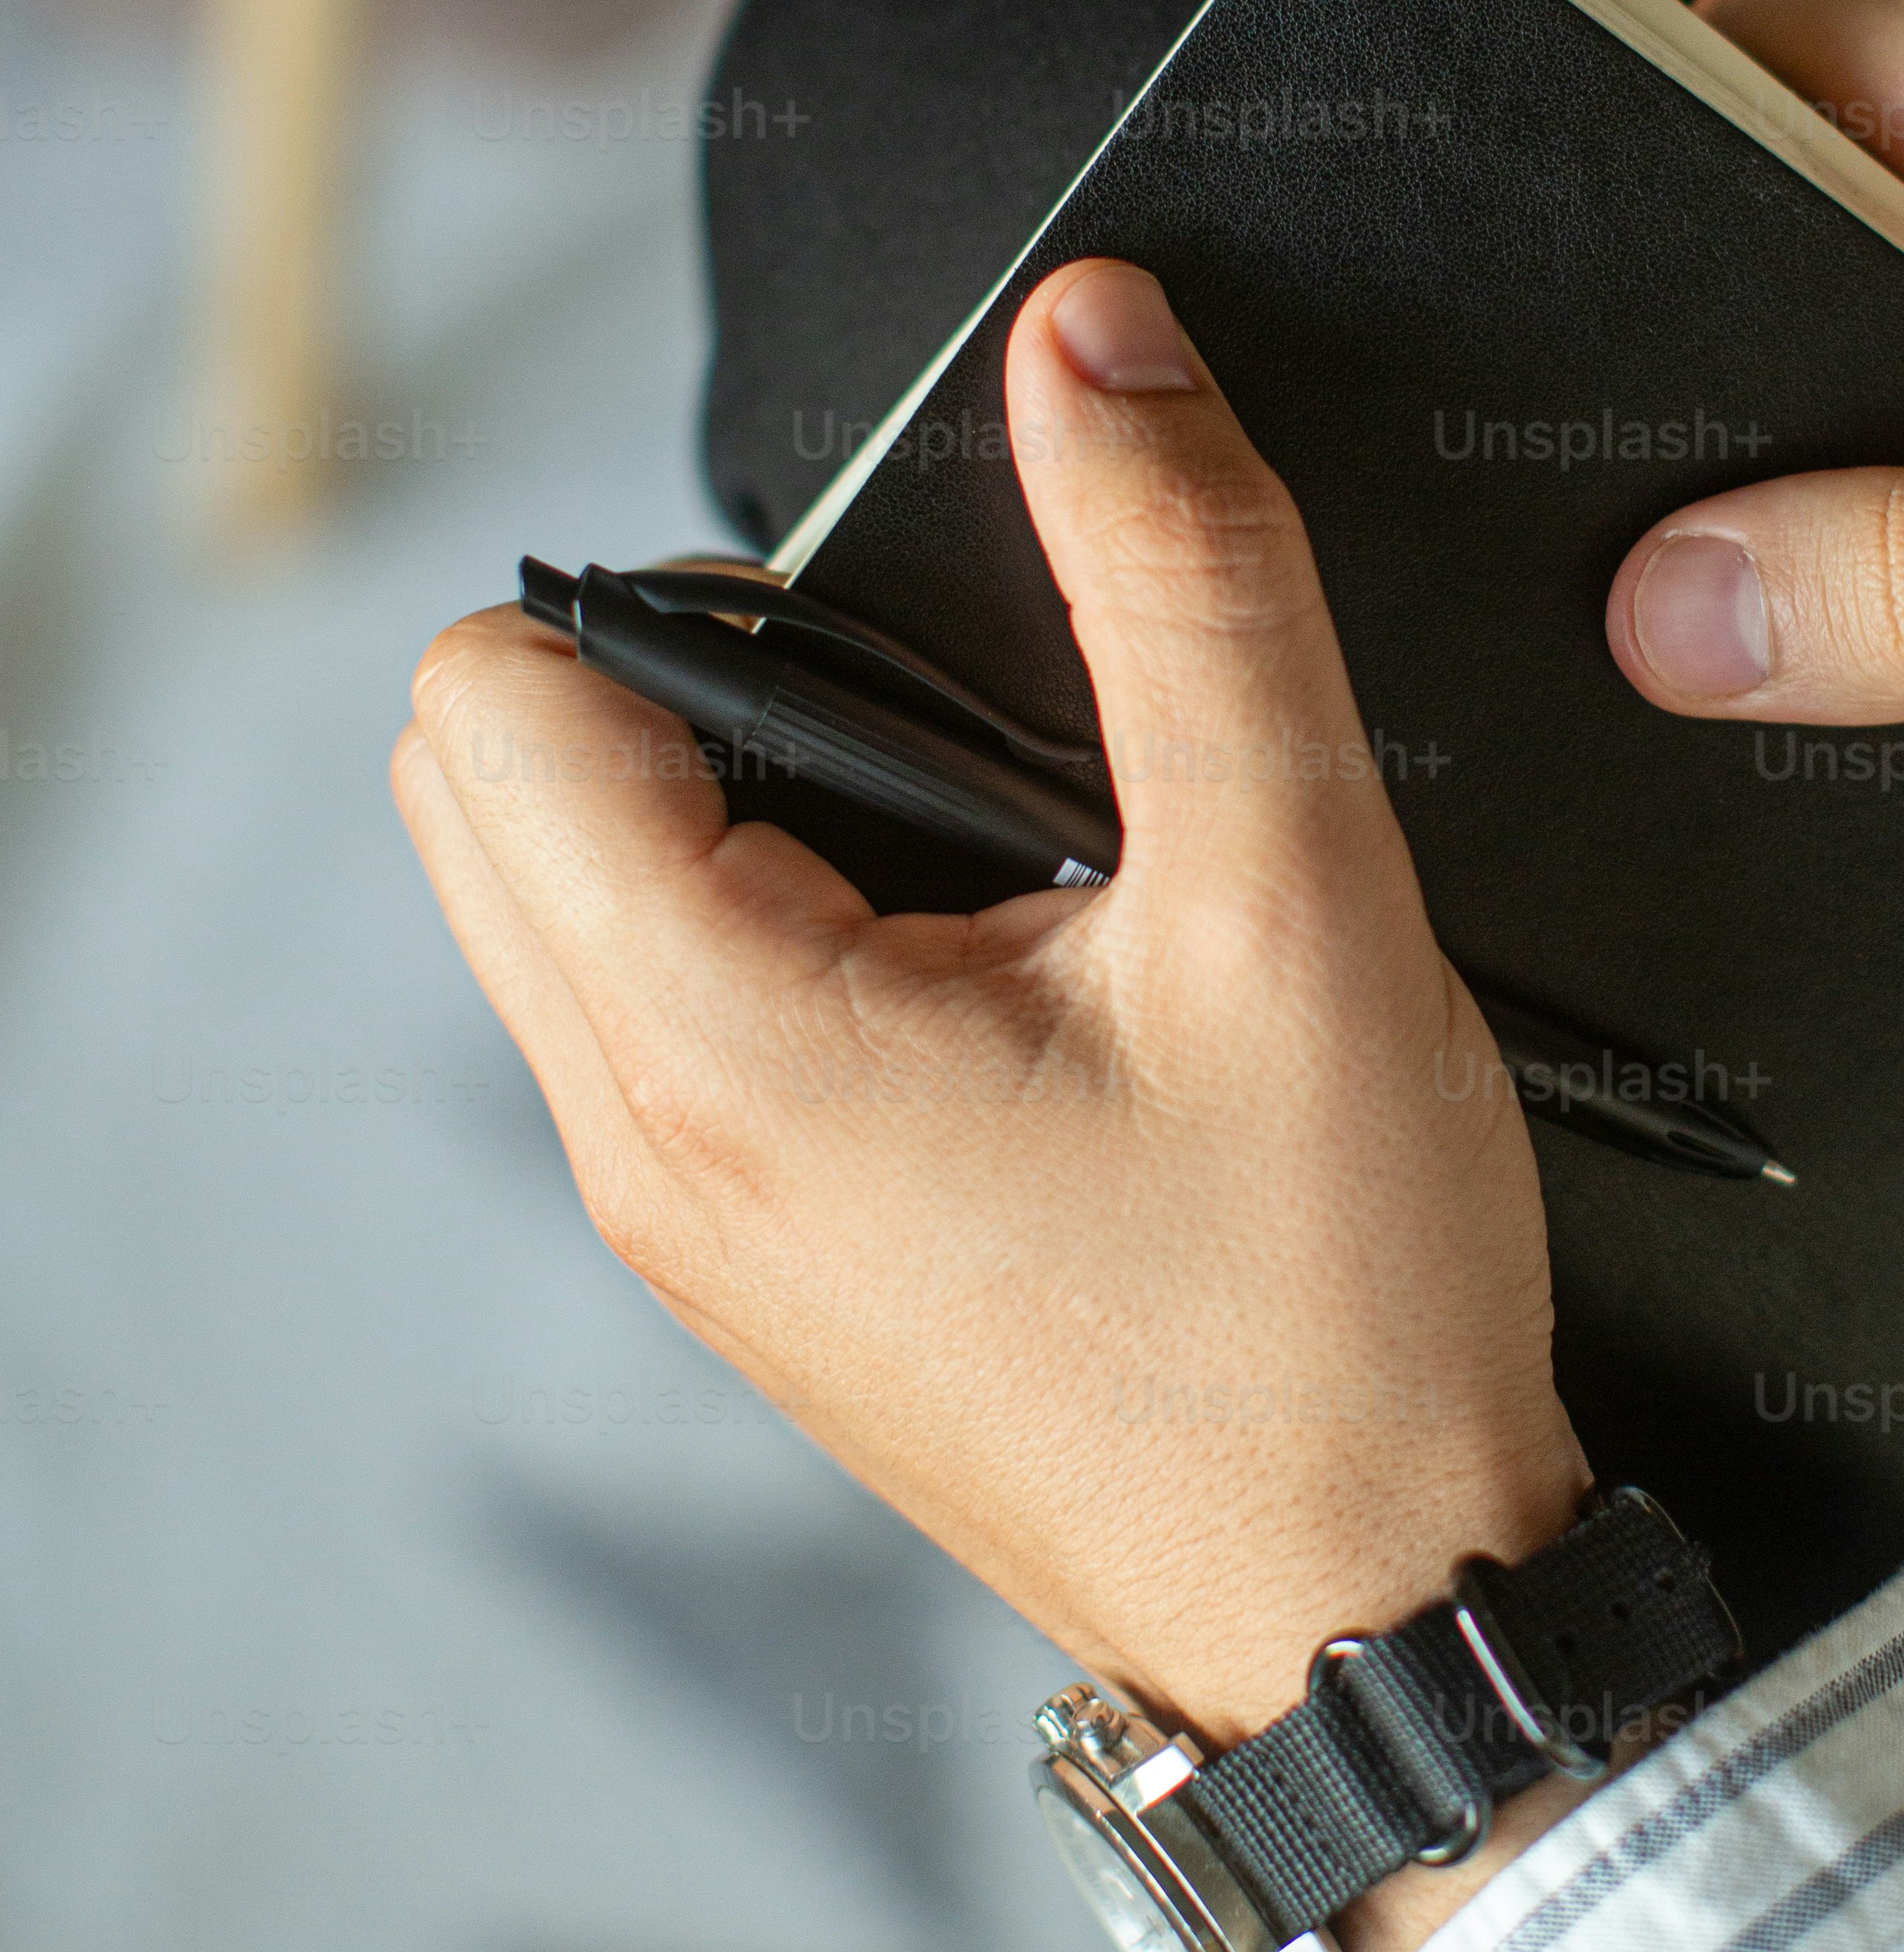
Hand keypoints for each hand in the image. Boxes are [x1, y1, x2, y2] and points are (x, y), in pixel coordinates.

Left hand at [394, 262, 1589, 1951]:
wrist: (1369, 1609)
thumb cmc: (1334, 1314)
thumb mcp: (1300, 898)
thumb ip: (1189, 584)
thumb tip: (1095, 343)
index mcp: (715, 1046)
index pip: (496, 694)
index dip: (690, 594)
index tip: (904, 663)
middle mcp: (641, 1140)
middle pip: (485, 780)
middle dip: (680, 684)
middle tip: (942, 745)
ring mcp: (682, 1214)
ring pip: (565, 896)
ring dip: (731, 808)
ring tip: (988, 867)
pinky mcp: (752, 1253)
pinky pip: (656, 1012)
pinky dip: (770, 927)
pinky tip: (991, 976)